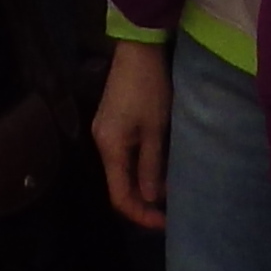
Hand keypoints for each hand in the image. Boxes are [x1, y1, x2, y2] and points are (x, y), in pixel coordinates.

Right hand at [91, 35, 171, 227]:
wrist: (138, 49)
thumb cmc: (149, 88)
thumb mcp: (156, 129)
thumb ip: (151, 166)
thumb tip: (149, 199)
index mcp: (110, 146)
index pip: (119, 195)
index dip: (140, 214)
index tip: (164, 222)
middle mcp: (101, 142)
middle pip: (119, 184)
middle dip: (142, 201)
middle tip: (169, 210)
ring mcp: (105, 130)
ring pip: (122, 169)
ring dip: (142, 183)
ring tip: (167, 190)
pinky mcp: (111, 121)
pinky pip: (123, 154)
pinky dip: (139, 166)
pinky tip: (157, 167)